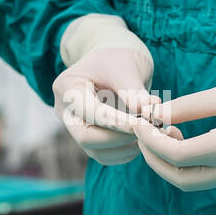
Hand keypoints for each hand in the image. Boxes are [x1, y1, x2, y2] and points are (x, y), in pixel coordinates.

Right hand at [52, 15, 157, 164]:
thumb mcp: (124, 66)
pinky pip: (104, 156)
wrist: (113, 62)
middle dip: (119, 138)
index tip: (144, 123)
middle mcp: (65, 111)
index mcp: (67, 88)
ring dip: (125, 148)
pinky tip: (143, 139)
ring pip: (95, 151)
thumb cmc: (117, 58)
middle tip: (148, 131)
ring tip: (149, 133)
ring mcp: (75, 127)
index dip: (117, 122)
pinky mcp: (88, 138)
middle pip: (86, 138)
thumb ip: (133, 90)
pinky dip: (125, 152)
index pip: (90, 113)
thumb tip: (146, 112)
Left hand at [133, 50, 215, 190]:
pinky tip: (181, 138)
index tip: (138, 123)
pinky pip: (208, 177)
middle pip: (182, 179)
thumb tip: (152, 115)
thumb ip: (188, 107)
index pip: (179, 154)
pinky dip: (188, 163)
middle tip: (142, 133)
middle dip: (155, 159)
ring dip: (170, 163)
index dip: (152, 141)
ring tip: (161, 132)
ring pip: (194, 183)